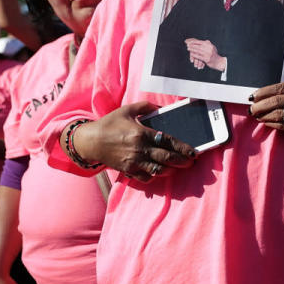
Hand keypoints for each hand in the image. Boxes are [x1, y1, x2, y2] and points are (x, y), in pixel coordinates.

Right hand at [65, 102, 196, 181]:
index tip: (193, 152)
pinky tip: (159, 171)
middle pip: (167, 158)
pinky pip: (145, 177)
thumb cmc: (109, 124)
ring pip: (158, 170)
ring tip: (177, 167)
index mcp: (142, 133)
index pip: (168, 141)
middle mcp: (139, 149)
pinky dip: (154, 176)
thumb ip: (145, 106)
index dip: (183, 148)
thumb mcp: (127, 110)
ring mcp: (134, 162)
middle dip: (182, 161)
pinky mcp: (127, 170)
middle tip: (191, 162)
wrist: (90, 141)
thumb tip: (160, 107)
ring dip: (170, 170)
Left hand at [185, 38, 225, 71]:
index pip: (200, 42)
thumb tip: (202, 41)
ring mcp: (208, 53)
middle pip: (198, 46)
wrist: (219, 61)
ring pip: (198, 51)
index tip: (189, 41)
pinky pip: (199, 56)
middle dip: (192, 45)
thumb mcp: (212, 47)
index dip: (194, 42)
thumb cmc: (214, 54)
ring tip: (188, 48)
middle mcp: (209, 48)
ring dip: (192, 49)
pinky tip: (191, 54)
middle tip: (187, 45)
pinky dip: (194, 55)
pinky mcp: (206, 59)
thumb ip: (207, 44)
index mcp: (209, 44)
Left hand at [249, 82, 283, 144]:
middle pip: (276, 100)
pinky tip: (265, 121)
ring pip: (277, 113)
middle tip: (251, 108)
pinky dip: (270, 122)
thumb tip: (260, 97)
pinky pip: (280, 123)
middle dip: (260, 105)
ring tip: (256, 116)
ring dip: (263, 115)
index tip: (253, 96)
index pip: (278, 88)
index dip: (263, 92)